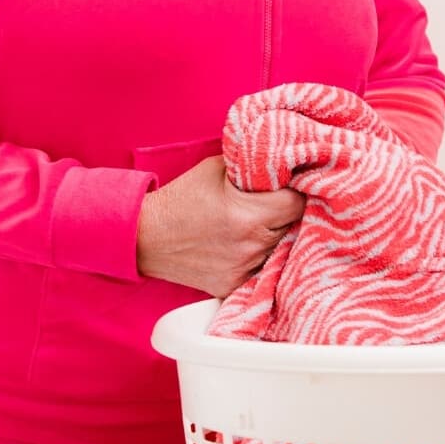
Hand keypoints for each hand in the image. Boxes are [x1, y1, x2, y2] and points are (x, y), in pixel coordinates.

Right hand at [136, 155, 304, 296]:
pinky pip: (263, 270)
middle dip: (291, 213)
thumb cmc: (182, 198)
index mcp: (249, 215)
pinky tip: (251, 245)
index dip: (297, 191)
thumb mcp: (217, 168)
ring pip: (282, 249)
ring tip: (263, 223)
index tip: (290, 186)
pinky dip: (262, 258)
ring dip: (279, 236)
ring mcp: (243, 270)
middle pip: (295, 227)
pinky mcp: (233, 287)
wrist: (146, 237)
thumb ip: (252, 163)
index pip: (298, 203)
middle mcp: (251, 246)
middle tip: (280, 203)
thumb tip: (281, 156)